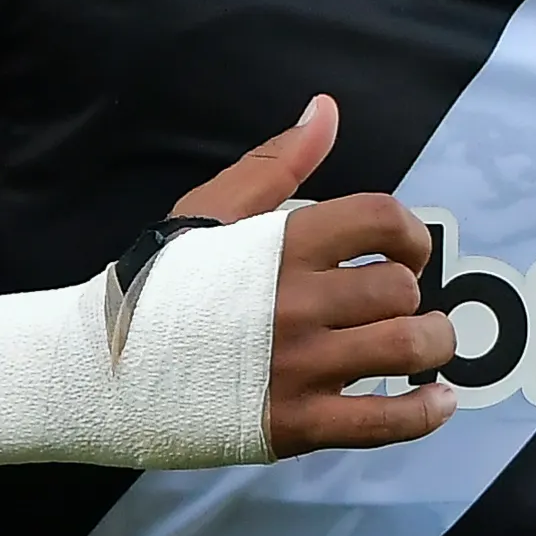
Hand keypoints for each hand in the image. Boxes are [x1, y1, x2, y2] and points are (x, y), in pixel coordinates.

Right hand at [172, 95, 456, 456]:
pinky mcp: (293, 424)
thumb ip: (277, 162)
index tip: (406, 252)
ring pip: (406, 349)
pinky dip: (424, 413)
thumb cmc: (157, 288)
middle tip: (399, 306)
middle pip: (400, 289)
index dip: (410, 233)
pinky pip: (382, 422)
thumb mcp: (210, 211)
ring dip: (434, 346)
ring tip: (428, 345)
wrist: (98, 369)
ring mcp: (297, 366)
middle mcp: (294, 302)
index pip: (380, 219)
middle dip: (414, 295)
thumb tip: (325, 111)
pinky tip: (437, 401)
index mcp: (279, 245)